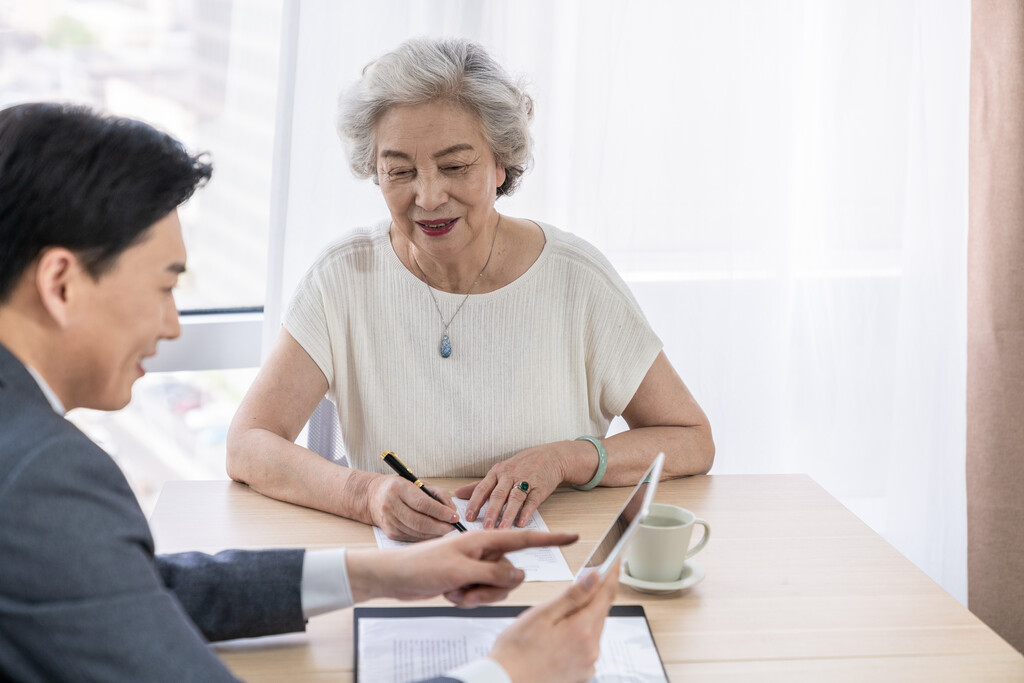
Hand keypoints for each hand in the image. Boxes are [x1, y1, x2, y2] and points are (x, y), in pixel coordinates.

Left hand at [346, 530, 579, 605]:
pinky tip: (450, 593)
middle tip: (465, 588)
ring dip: (477, 596)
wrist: (396, 576)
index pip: (524, 538)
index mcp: (484, 539)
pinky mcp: (468, 579)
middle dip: (491, 588)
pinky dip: (467, 599)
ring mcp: (476, 566)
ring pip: (497, 588)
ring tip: (454, 590)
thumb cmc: (423, 565)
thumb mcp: (462, 570)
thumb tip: (521, 575)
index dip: (550, 538)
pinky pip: (482, 595)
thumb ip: (495, 573)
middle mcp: (484, 551)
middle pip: (510, 574)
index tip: (573, 535)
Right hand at [367, 473, 460, 540]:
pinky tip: (434, 532)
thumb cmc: (400, 488)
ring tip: (446, 529)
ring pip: (417, 532)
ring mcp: (389, 521)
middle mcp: (390, 505)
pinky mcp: (390, 533)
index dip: (441, 512)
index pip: (422, 504)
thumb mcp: (418, 483)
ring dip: (435, 533)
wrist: (373, 497)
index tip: (454, 516)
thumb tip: (452, 510)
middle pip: (420, 522)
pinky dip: (426, 536)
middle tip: (453, 526)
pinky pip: (412, 538)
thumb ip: (438, 494)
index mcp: (398, 488)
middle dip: (441, 526)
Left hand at [456, 440, 587, 528]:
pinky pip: (532, 501)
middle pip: (498, 495)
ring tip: (501, 529)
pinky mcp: (540, 487)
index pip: (482, 488)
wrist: (551, 457)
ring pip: (514, 498)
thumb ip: (480, 485)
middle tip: (485, 527)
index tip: (468, 517)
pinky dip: (526, 512)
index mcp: (497, 472)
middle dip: (491, 512)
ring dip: (507, 514)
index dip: (475, 503)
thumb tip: (458, 493)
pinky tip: (521, 523)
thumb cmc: (522, 466)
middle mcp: (510, 475)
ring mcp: (526, 480)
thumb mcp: (499, 471)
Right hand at [489, 564, 619, 682]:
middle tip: (585, 579)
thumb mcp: (542, 614)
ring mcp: (587, 664)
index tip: (615, 560)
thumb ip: (572, 595)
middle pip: (600, 612)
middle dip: (595, 595)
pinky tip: (561, 635)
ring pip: (594, 629)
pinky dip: (580, 635)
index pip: (605, 594)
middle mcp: (591, 649)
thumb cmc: (517, 651)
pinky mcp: (582, 673)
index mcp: (582, 630)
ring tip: (561, 614)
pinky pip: (588, 647)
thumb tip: (594, 577)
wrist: (506, 682)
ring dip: (585, 616)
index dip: (611, 574)